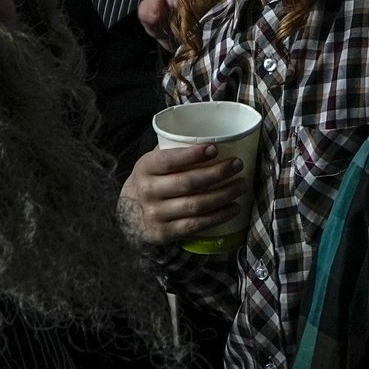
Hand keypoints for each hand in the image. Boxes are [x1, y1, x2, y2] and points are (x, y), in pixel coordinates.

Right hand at [121, 139, 250, 244]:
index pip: (168, 161)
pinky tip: (233, 208)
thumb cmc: (149, 182)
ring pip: (196, 205)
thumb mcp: (150, 164)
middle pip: (188, 183)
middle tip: (237, 165)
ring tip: (242, 186)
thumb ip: (171, 150)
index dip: (192, 155)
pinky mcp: (165, 233)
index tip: (215, 149)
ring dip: (224, 195)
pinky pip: (196, 225)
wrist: (126, 217)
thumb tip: (211, 135)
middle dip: (217, 173)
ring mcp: (155, 215)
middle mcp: (147, 192)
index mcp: (144, 168)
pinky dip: (218, 216)